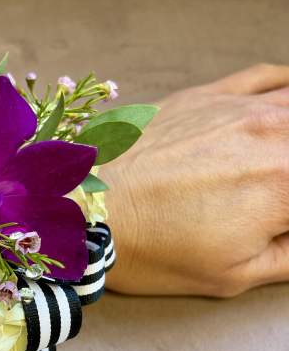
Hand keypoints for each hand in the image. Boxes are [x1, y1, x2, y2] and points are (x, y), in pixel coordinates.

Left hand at [101, 64, 288, 297]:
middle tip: (277, 196)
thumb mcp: (232, 275)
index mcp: (285, 182)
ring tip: (279, 161)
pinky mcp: (204, 95)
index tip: (282, 220)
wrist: (82, 208)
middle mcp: (270, 133)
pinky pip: (265, 75)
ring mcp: (235, 107)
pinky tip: (287, 100)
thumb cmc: (149, 248)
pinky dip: (287, 85)